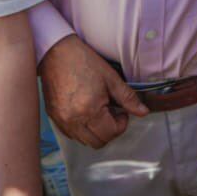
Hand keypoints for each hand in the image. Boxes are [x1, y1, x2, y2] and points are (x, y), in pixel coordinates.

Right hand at [37, 35, 145, 149]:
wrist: (55, 52)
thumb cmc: (83, 61)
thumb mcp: (111, 78)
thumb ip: (128, 98)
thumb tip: (143, 111)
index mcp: (89, 110)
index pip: (110, 133)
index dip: (121, 124)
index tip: (122, 112)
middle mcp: (72, 120)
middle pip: (97, 142)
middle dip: (109, 131)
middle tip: (112, 113)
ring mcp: (60, 120)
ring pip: (84, 141)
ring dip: (95, 131)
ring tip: (99, 111)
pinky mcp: (53, 117)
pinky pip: (71, 134)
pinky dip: (82, 129)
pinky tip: (86, 112)